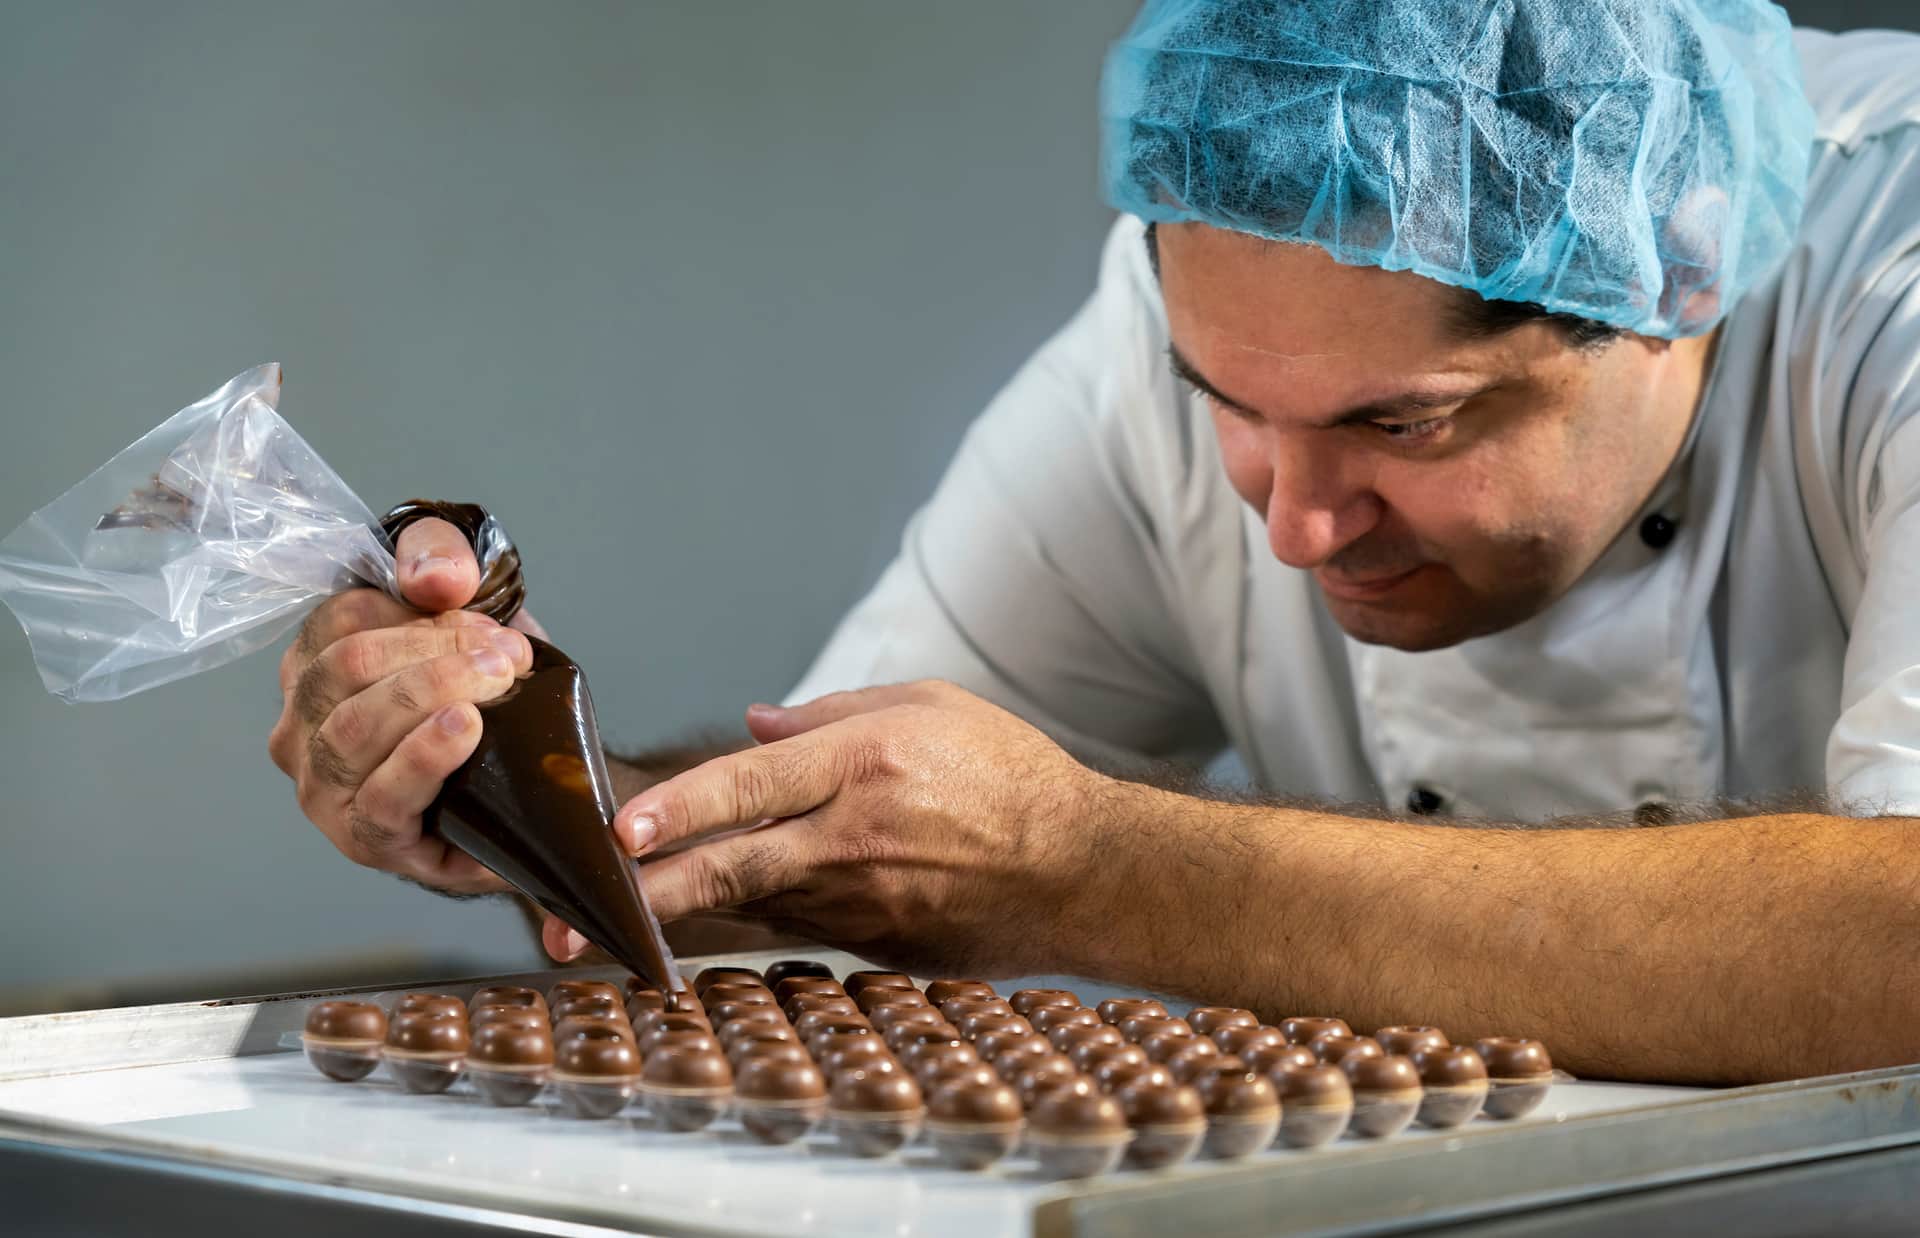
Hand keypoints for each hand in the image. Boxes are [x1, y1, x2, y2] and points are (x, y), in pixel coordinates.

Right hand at [268, 517, 538, 891]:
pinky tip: (464, 729)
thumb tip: (435, 577)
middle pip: (348, 664)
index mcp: (314, 663)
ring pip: (355, 727)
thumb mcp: (468, 605)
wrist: (532, 785)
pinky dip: (425, 756)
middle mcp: (301, 724)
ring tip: (495, 685)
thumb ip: (441, 556)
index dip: (421, 613)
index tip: (489, 626)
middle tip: (505, 659)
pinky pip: (381, 797)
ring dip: (435, 692)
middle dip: (436, 650)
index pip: (343, 617)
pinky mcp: (363, 838)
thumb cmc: (482, 694)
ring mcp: (324, 786)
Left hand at [541, 681, 1118, 976]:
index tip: (619, 832)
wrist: (1082, 870)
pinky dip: (744, 923)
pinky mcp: (871, 944)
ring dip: (674, 917)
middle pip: (729, 870)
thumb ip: (830, 713)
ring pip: (746, 906)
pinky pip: (792, 927)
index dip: (679, 810)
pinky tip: (694, 929)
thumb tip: (753, 725)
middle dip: (642, 900)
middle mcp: (854, 837)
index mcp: (865, 763)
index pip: (751, 786)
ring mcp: (862, 901)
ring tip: (597, 931)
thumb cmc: (1007, 775)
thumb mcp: (928, 706)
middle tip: (567, 927)